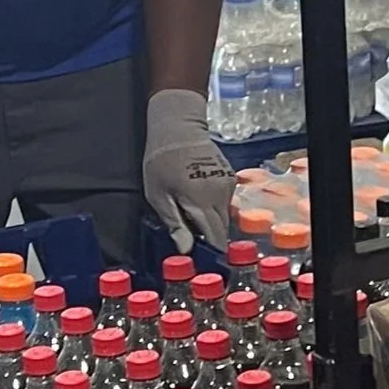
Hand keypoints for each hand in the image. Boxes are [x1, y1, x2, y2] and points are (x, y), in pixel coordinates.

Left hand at [143, 88, 234, 252]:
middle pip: (222, 229)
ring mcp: (228, 184)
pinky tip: (199, 203)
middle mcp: (221, 194)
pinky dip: (215, 209)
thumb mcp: (158, 194)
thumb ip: (174, 223)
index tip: (199, 261)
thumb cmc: (161, 160)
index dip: (209, 252)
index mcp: (202, 200)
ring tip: (192, 219)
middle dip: (210, 239)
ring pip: (225, 217)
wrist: (179, 127)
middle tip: (192, 242)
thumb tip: (186, 249)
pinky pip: (226, 203)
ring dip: (212, 223)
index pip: (214, 237)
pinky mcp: (230, 177)